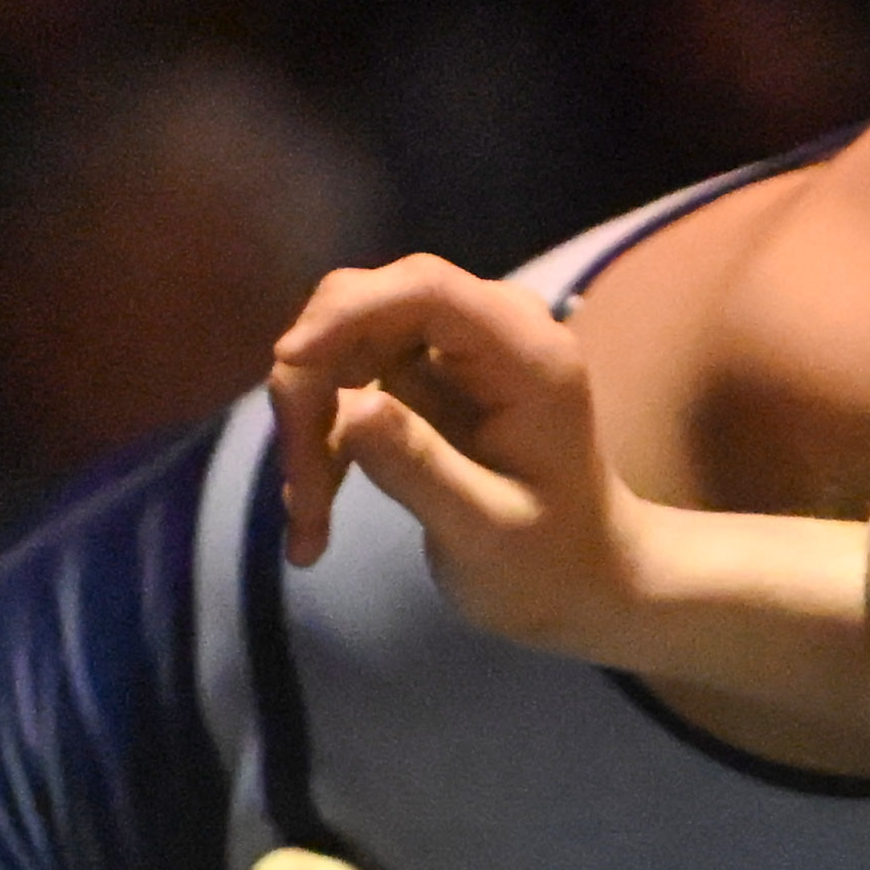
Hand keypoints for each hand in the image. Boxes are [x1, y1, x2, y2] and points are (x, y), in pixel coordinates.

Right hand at [262, 258, 648, 632]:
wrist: (580, 580)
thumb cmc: (551, 564)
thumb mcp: (487, 533)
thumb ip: (422, 468)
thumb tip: (353, 409)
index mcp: (528, 355)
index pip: (427, 289)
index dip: (349, 312)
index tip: (289, 362)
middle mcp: (490, 331)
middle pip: (367, 308)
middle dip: (314, 387)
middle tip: (300, 492)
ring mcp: (451, 349)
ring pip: (341, 348)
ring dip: (308, 429)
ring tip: (309, 526)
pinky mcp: (420, 375)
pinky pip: (344, 385)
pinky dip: (320, 444)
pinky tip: (314, 518)